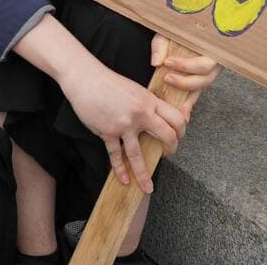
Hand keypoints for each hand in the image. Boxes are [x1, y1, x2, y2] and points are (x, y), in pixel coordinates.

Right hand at [13, 15, 187, 192]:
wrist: (85, 78)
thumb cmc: (109, 82)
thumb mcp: (135, 89)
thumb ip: (148, 104)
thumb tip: (160, 119)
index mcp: (149, 100)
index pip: (176, 118)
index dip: (181, 131)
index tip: (178, 138)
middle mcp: (141, 113)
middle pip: (166, 136)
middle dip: (171, 150)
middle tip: (168, 156)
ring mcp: (124, 124)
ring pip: (139, 155)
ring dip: (144, 175)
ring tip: (148, 188)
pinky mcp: (108, 131)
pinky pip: (116, 155)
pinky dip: (120, 169)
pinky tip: (123, 179)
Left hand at [150, 33, 221, 118]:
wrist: (183, 25)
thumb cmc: (178, 27)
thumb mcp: (168, 30)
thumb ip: (161, 44)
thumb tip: (157, 63)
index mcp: (211, 48)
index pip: (204, 63)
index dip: (186, 66)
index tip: (168, 62)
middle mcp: (214, 61)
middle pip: (205, 79)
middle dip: (185, 82)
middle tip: (167, 79)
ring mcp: (209, 71)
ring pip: (202, 88)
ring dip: (187, 98)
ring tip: (171, 101)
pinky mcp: (201, 78)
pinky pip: (196, 92)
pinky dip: (188, 102)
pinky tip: (180, 111)